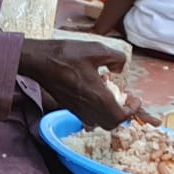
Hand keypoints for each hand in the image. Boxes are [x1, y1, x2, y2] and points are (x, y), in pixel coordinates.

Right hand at [19, 39, 153, 129]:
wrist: (38, 60)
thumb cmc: (66, 55)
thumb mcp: (97, 49)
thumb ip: (117, 58)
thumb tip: (120, 67)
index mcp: (98, 96)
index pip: (121, 116)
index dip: (132, 110)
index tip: (134, 98)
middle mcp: (87, 107)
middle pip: (110, 124)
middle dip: (121, 115)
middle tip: (125, 101)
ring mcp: (76, 108)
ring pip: (98, 122)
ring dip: (109, 114)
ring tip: (112, 98)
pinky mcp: (68, 106)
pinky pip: (87, 116)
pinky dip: (97, 111)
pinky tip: (95, 94)